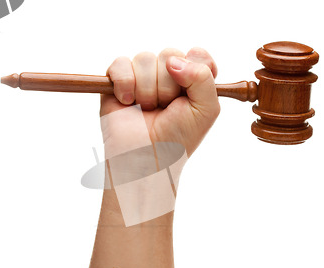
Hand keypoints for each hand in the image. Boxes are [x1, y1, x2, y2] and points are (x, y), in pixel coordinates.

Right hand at [100, 47, 219, 156]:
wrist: (146, 158)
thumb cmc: (178, 138)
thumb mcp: (206, 109)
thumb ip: (203, 77)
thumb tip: (174, 60)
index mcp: (191, 81)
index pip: (197, 54)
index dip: (195, 67)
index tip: (190, 90)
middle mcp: (167, 76)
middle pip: (170, 54)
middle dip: (169, 86)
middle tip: (166, 108)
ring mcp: (141, 78)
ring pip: (145, 59)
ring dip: (147, 90)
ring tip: (146, 110)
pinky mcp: (117, 81)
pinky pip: (121, 64)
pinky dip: (125, 84)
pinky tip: (128, 103)